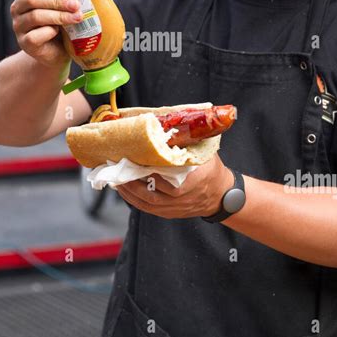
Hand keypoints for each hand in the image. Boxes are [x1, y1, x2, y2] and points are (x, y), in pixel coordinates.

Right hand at [11, 0, 82, 67]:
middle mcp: (17, 8)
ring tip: (76, 17)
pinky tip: (59, 31)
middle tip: (75, 4)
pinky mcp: (24, 43)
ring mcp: (19, 26)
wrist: (57, 51)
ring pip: (35, 16)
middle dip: (56, 1)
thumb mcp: (61, 7)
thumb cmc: (61, 25)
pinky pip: (35, 36)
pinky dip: (49, 32)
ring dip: (59, 16)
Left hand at [116, 153, 234, 218]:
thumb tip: (166, 122)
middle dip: (130, 180)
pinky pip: (147, 209)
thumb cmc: (210, 169)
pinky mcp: (169, 214)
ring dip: (128, 191)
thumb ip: (186, 142)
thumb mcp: (203, 152)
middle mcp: (182, 197)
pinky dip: (133, 200)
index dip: (146, 168)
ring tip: (115, 178)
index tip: (132, 157)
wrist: (221, 194)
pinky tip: (124, 189)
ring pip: (146, 202)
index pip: (164, 176)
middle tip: (117, 166)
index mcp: (192, 180)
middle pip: (151, 192)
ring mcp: (175, 208)